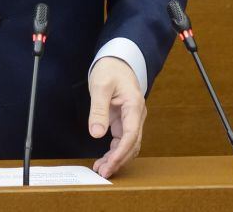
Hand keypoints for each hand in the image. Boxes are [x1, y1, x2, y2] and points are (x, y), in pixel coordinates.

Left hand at [88, 57, 145, 178]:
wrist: (117, 61)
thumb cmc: (111, 69)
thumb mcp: (101, 86)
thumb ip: (98, 109)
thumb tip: (96, 133)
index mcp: (134, 106)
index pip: (131, 135)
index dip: (120, 153)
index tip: (110, 164)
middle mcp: (136, 115)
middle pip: (132, 144)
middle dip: (119, 160)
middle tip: (103, 172)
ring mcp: (132, 119)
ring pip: (129, 145)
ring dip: (117, 158)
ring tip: (101, 169)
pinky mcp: (125, 120)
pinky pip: (123, 140)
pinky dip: (115, 151)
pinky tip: (105, 158)